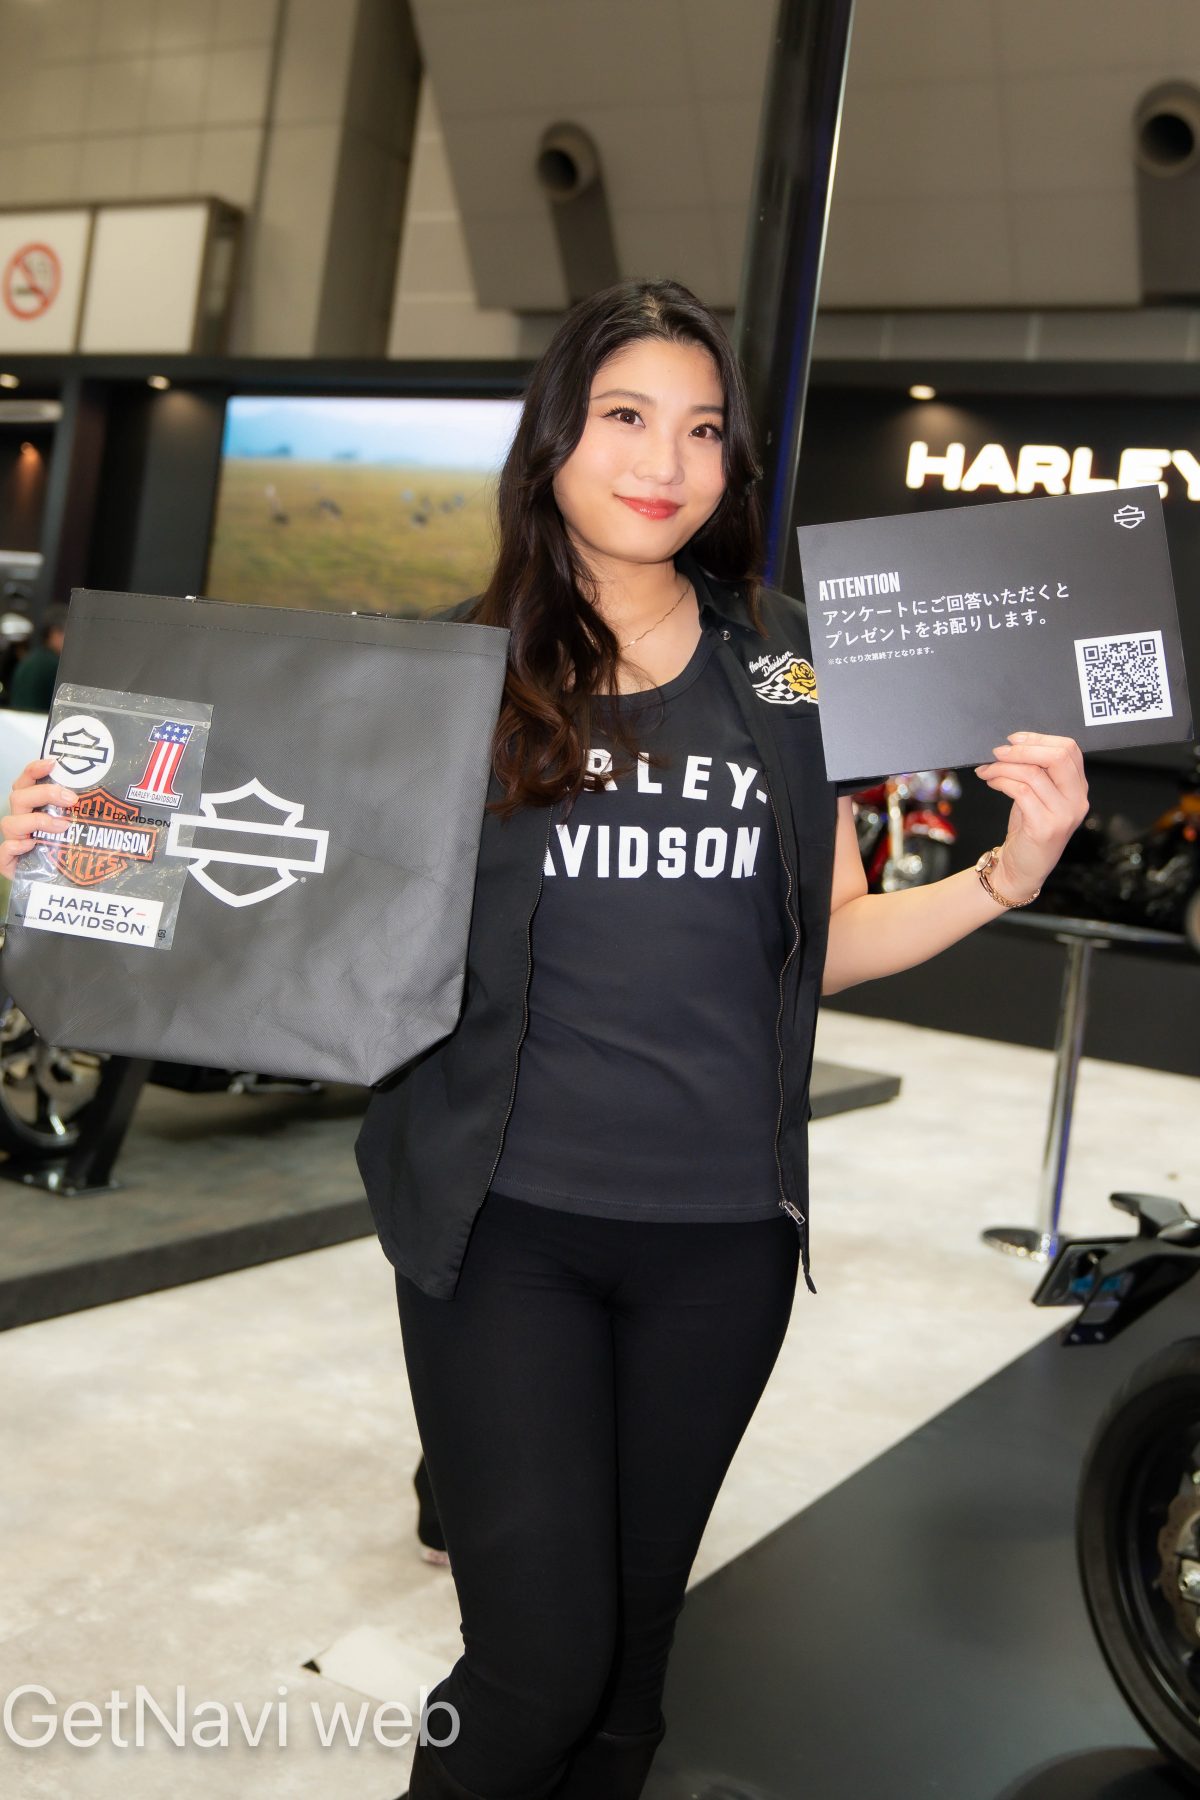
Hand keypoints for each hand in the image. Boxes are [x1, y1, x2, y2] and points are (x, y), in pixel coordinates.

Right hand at [0, 756, 76, 880]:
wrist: (61, 886)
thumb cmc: (70, 851)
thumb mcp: (79, 828)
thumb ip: (83, 812)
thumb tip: (111, 800)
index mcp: (32, 807)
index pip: (26, 782)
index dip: (35, 769)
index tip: (53, 763)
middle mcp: (20, 821)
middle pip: (19, 797)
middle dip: (44, 794)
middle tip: (71, 799)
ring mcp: (13, 841)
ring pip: (9, 822)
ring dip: (36, 821)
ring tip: (62, 827)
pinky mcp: (9, 863)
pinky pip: (4, 851)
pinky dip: (15, 846)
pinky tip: (31, 846)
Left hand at [972, 731, 1089, 901]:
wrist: (1022, 869)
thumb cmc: (1027, 830)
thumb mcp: (1038, 796)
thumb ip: (1037, 771)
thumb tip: (1012, 744)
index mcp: (1078, 788)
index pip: (1069, 749)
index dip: (1039, 738)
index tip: (1013, 739)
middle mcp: (1077, 800)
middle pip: (1058, 756)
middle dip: (1023, 749)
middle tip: (998, 752)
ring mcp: (1064, 815)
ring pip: (1033, 773)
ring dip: (1003, 767)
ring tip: (987, 770)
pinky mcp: (1045, 827)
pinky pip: (1021, 791)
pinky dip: (1001, 781)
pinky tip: (991, 782)